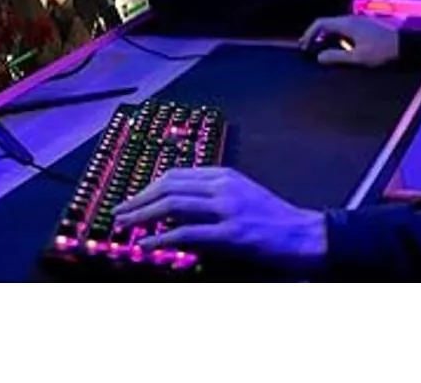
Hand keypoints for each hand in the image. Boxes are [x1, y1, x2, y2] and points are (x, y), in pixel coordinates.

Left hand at [111, 167, 326, 269]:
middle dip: (138, 200)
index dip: (147, 187)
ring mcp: (228, 208)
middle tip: (118, 214)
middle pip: (169, 186)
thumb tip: (173, 211)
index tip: (130, 200)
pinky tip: (146, 244)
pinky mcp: (232, 233)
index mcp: (224, 175)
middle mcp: (223, 186)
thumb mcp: (239, 198)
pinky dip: (162, 238)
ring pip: (174, 204)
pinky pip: (188, 233)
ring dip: (143, 215)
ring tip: (124, 226)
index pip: (175, 175)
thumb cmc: (271, 219)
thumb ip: (209, 199)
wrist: (302, 235)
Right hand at [298, 14, 398, 66]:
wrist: (406, 46)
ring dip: (326, 36)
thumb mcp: (358, 58)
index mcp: (347, 23)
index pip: (321, 23)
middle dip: (316, 35)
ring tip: (319, 49)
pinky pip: (345, 29)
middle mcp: (352, 18)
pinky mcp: (366, 26)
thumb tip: (318, 57)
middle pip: (328, 23)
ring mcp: (360, 21)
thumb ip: (336, 57)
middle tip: (307, 48)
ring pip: (337, 26)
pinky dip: (336, 37)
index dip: (309, 33)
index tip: (303, 46)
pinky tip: (337, 47)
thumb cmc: (382, 52)